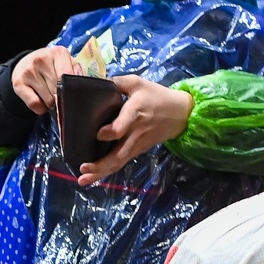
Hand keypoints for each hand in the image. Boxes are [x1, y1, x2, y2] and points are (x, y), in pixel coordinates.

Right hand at [11, 45, 82, 115]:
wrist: (25, 64)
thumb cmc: (51, 67)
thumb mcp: (65, 65)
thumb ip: (76, 73)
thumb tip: (81, 85)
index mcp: (58, 53)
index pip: (68, 77)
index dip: (71, 90)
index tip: (71, 94)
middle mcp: (42, 59)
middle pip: (58, 91)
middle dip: (60, 98)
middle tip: (57, 93)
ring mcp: (29, 71)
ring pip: (48, 100)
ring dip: (50, 104)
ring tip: (48, 95)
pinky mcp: (18, 83)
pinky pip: (35, 104)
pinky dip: (40, 108)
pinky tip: (40, 100)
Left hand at [79, 76, 193, 185]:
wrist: (180, 114)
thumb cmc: (156, 96)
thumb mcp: (138, 83)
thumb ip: (117, 83)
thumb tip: (95, 84)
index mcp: (136, 113)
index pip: (123, 126)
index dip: (111, 132)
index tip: (99, 134)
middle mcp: (135, 133)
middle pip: (118, 154)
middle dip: (100, 164)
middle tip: (83, 168)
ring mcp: (136, 145)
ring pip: (118, 163)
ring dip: (100, 173)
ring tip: (83, 180)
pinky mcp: (136, 151)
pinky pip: (120, 163)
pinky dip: (106, 172)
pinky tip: (93, 177)